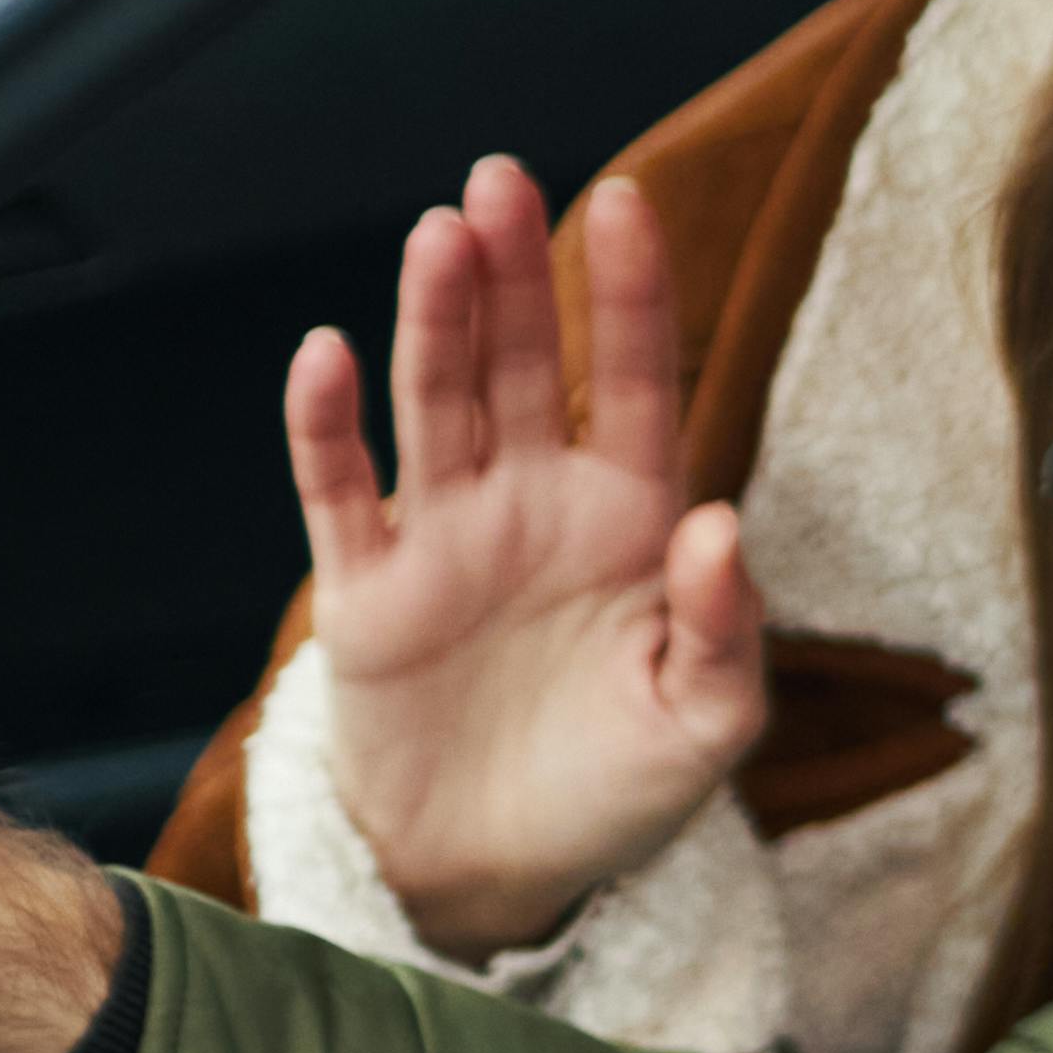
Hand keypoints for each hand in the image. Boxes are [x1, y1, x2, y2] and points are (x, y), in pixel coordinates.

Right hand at [289, 159, 767, 962]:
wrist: (502, 873)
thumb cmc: (617, 790)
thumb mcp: (705, 724)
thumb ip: (725, 628)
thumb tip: (721, 523)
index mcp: (629, 520)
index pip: (635, 383)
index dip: (630, 297)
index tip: (630, 203)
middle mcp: (535, 505)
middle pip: (521, 364)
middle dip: (515, 274)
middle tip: (501, 179)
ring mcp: (445, 537)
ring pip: (435, 402)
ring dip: (434, 320)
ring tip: (441, 236)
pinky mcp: (366, 591)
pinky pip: (341, 490)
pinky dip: (327, 425)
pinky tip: (329, 354)